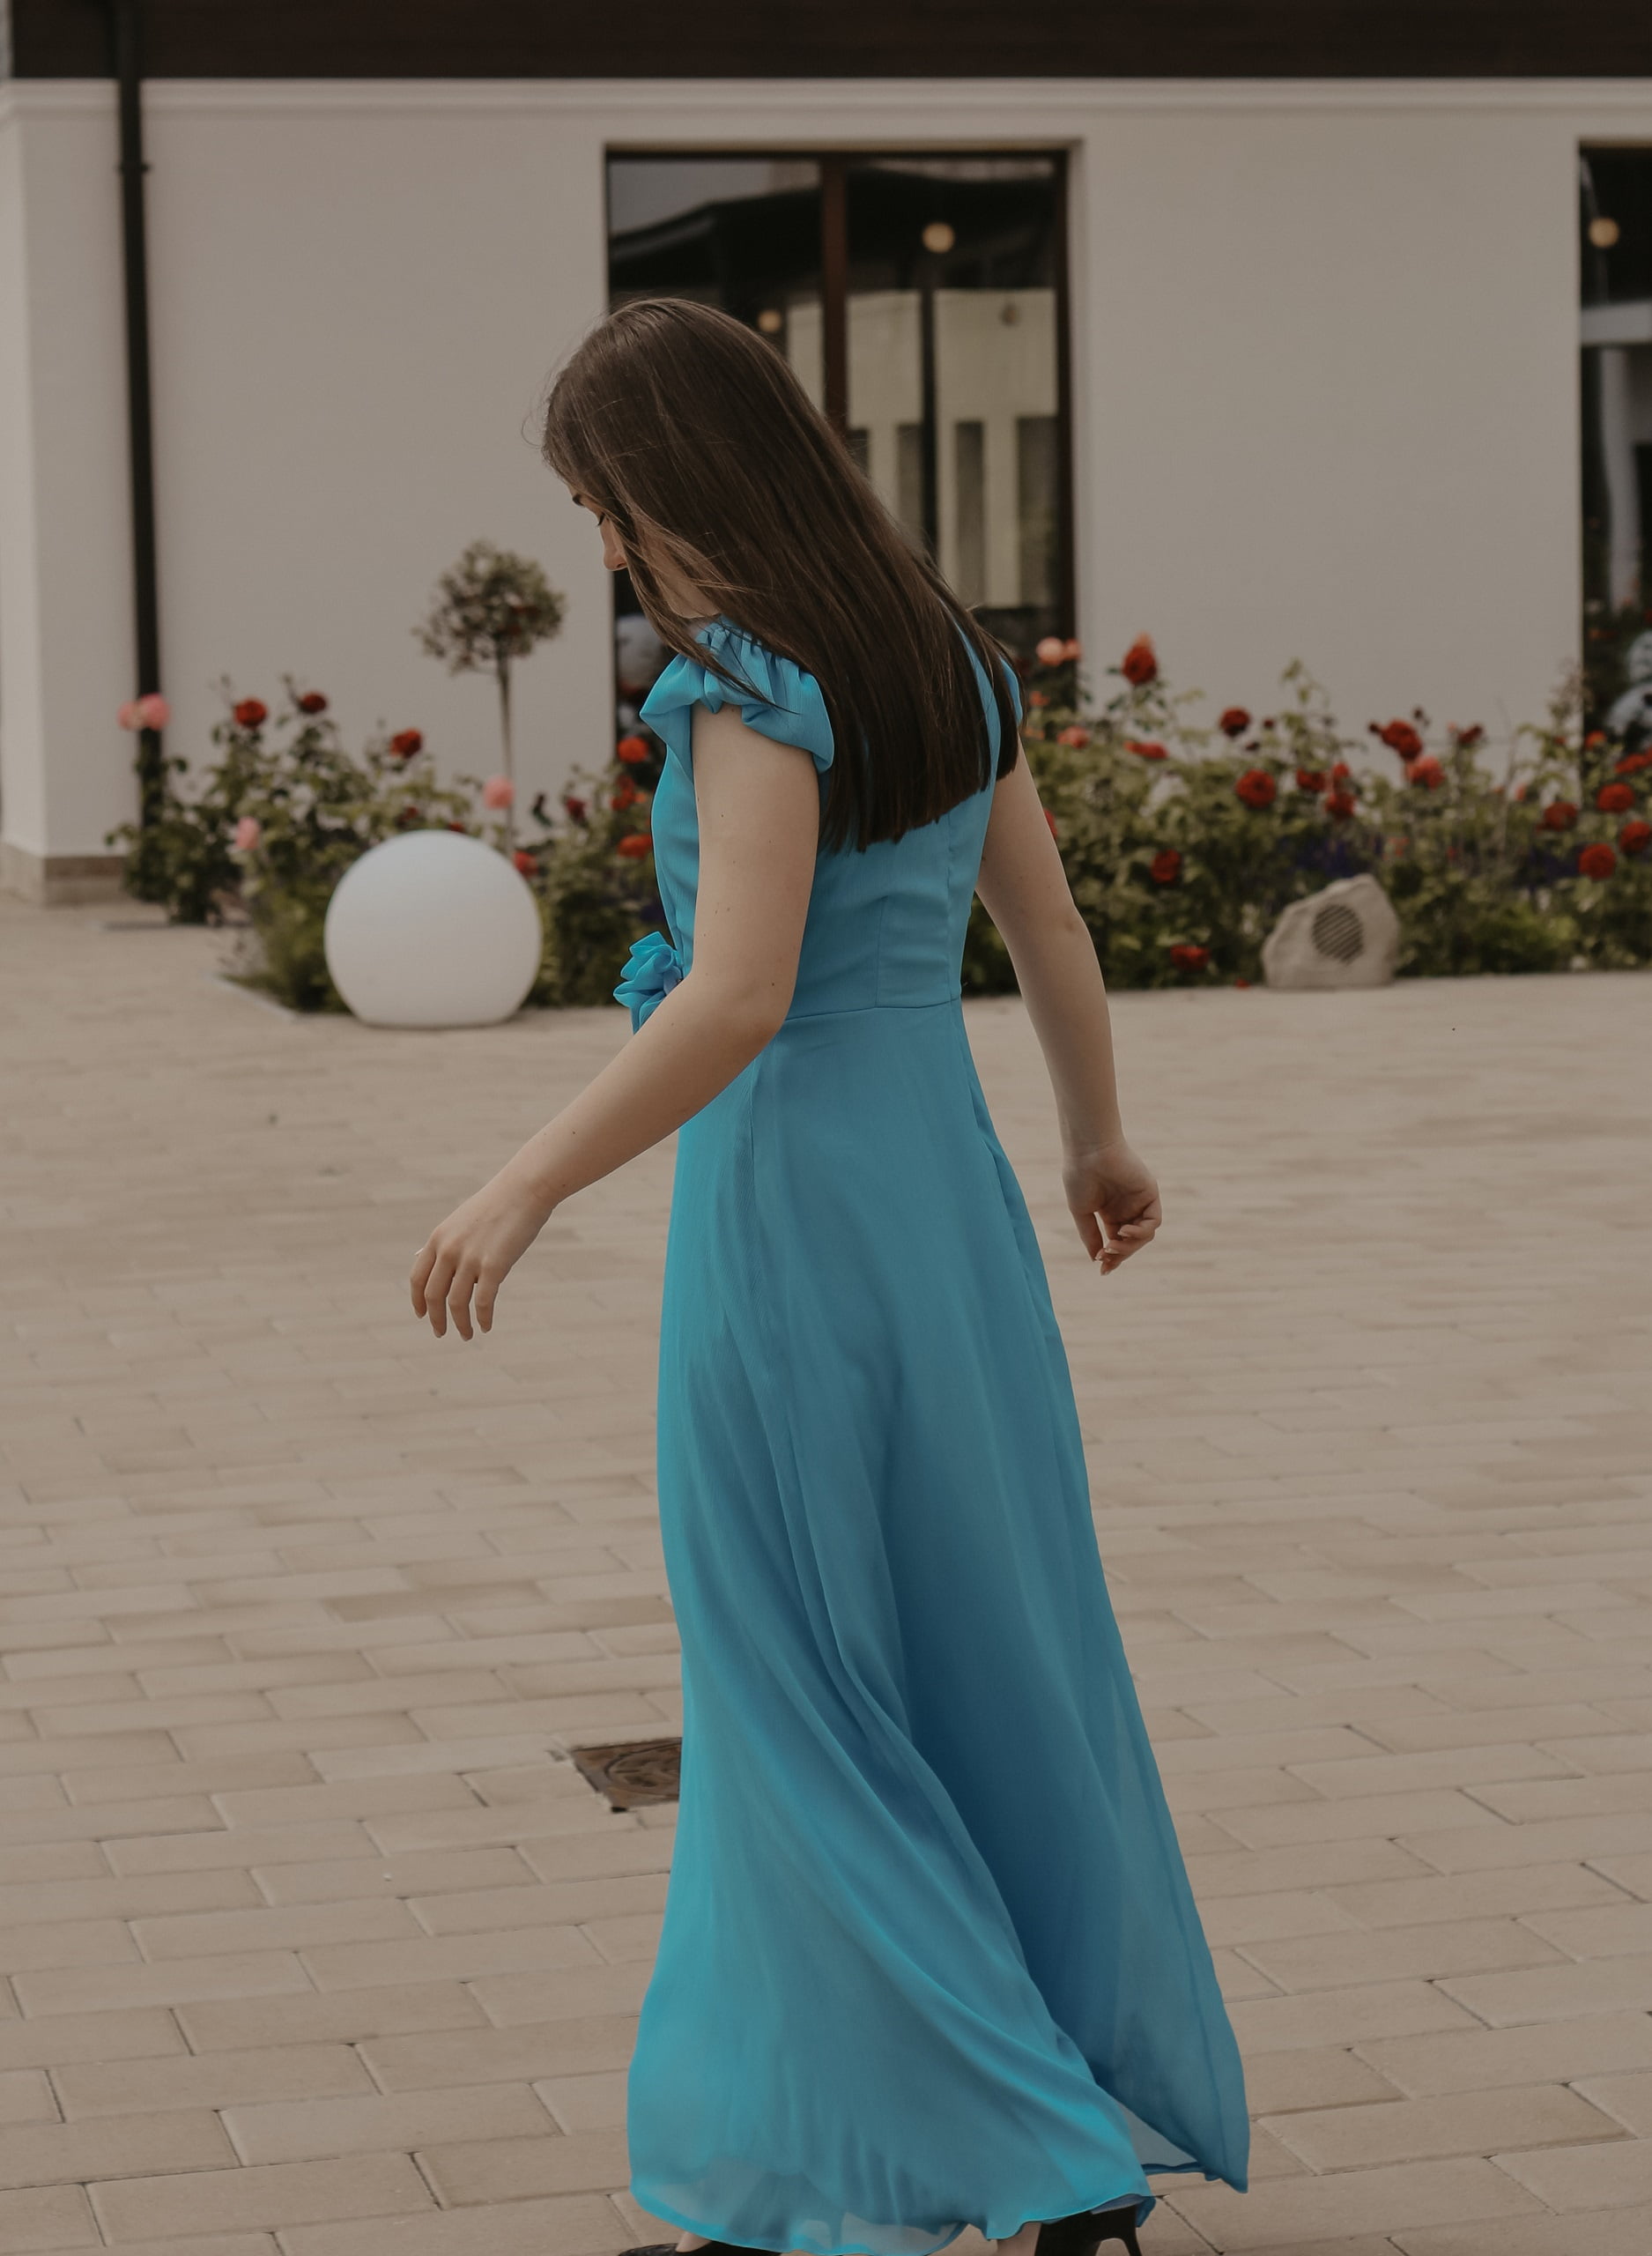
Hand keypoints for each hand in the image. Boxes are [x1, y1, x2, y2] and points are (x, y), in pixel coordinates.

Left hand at [410, 1170, 551, 1339]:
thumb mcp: (461, 1221)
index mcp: (438, 1239)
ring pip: (457, 1303)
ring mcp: (470, 1259)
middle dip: (436, 1319)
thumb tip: (423, 1256)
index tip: (422, 1315)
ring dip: (461, 1324)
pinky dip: (482, 1319)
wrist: (524, 1190)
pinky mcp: (493, 1266)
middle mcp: (448, 1250)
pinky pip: (482, 1302)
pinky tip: (487, 1327)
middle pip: (433, 1296)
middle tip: (441, 1333)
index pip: (418, 1278)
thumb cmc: (496, 1205)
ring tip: (467, 1335)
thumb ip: (445, 1242)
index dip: (418, 1301)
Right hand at [1063, 1139, 1161, 1273]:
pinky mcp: (1150, 1194)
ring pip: (1144, 1236)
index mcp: (1111, 1213)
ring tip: (1114, 1244)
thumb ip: (1091, 1235)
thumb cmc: (1080, 1177)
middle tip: (1107, 1258)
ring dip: (1130, 1246)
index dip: (1112, 1258)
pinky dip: (1141, 1232)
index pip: (1117, 1242)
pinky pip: (1153, 1222)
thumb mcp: (1082, 1212)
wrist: (1088, 1152)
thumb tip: (1096, 1259)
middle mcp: (1127, 1209)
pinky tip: (1125, 1231)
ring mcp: (1139, 1202)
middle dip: (1121, 1254)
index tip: (1102, 1270)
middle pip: (1132, 1242)